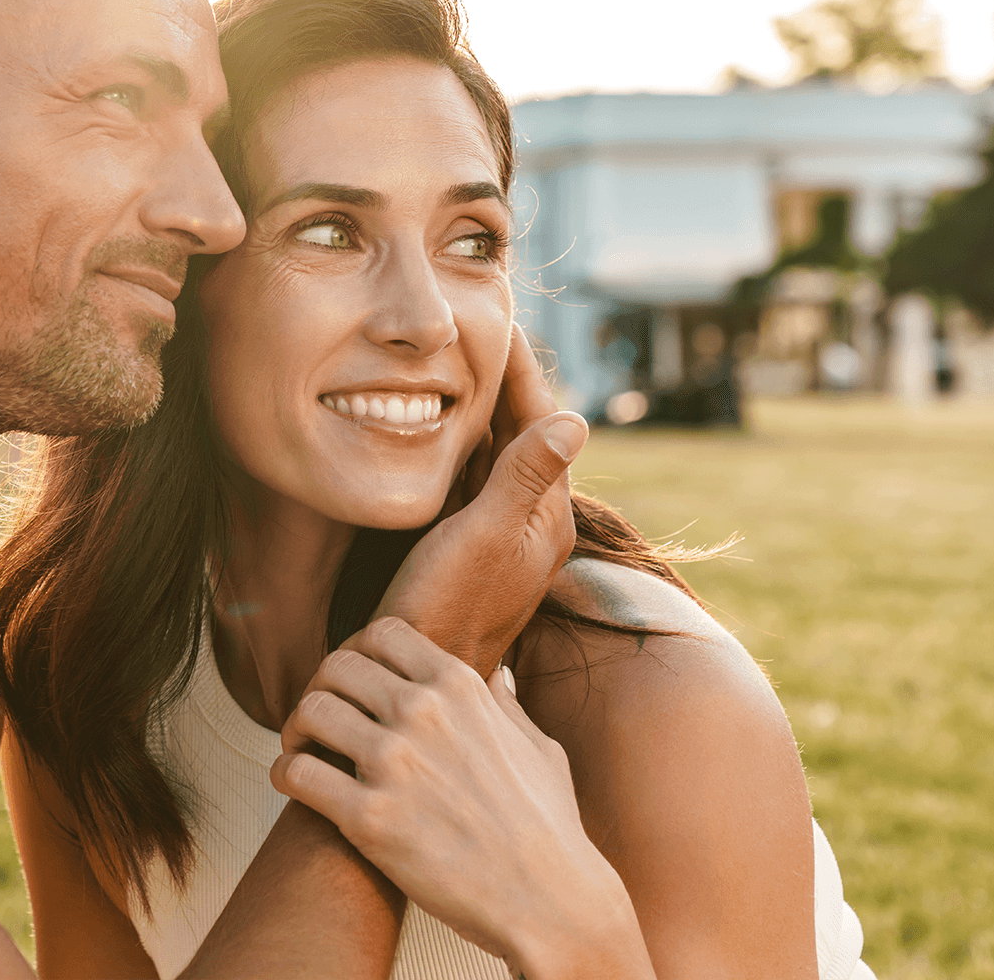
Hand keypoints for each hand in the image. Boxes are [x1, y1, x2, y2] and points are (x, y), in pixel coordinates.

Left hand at [272, 618, 654, 978]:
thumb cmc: (549, 827)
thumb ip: (506, 704)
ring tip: (302, 750)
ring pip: (310, 710)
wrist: (549, 900)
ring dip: (296, 729)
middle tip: (319, 720)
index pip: (383, 633)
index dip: (358, 653)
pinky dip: (285, 774)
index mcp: (460, 687)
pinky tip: (294, 785)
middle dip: (320, 688)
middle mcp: (423, 712)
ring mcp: (394, 762)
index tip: (353, 683)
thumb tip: (496, 674)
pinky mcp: (368, 816)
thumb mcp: (537, 747)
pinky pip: (297, 773)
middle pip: (336, 666)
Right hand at [374, 324, 586, 673]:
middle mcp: (529, 522)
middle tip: (484, 325)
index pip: (541, 423)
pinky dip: (459, 442)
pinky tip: (438, 423)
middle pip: (521, 433)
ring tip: (461, 358)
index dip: (522, 371)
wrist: (418, 671)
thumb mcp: (486, 537)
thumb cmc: (447, 609)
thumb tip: (575, 419)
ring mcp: (497, 534)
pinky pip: (469, 479)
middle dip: (503, 380)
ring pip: (494, 454)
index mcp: (545, 516)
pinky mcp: (465, 546)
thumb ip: (523, 478)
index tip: (506, 322)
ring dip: (480, 407)